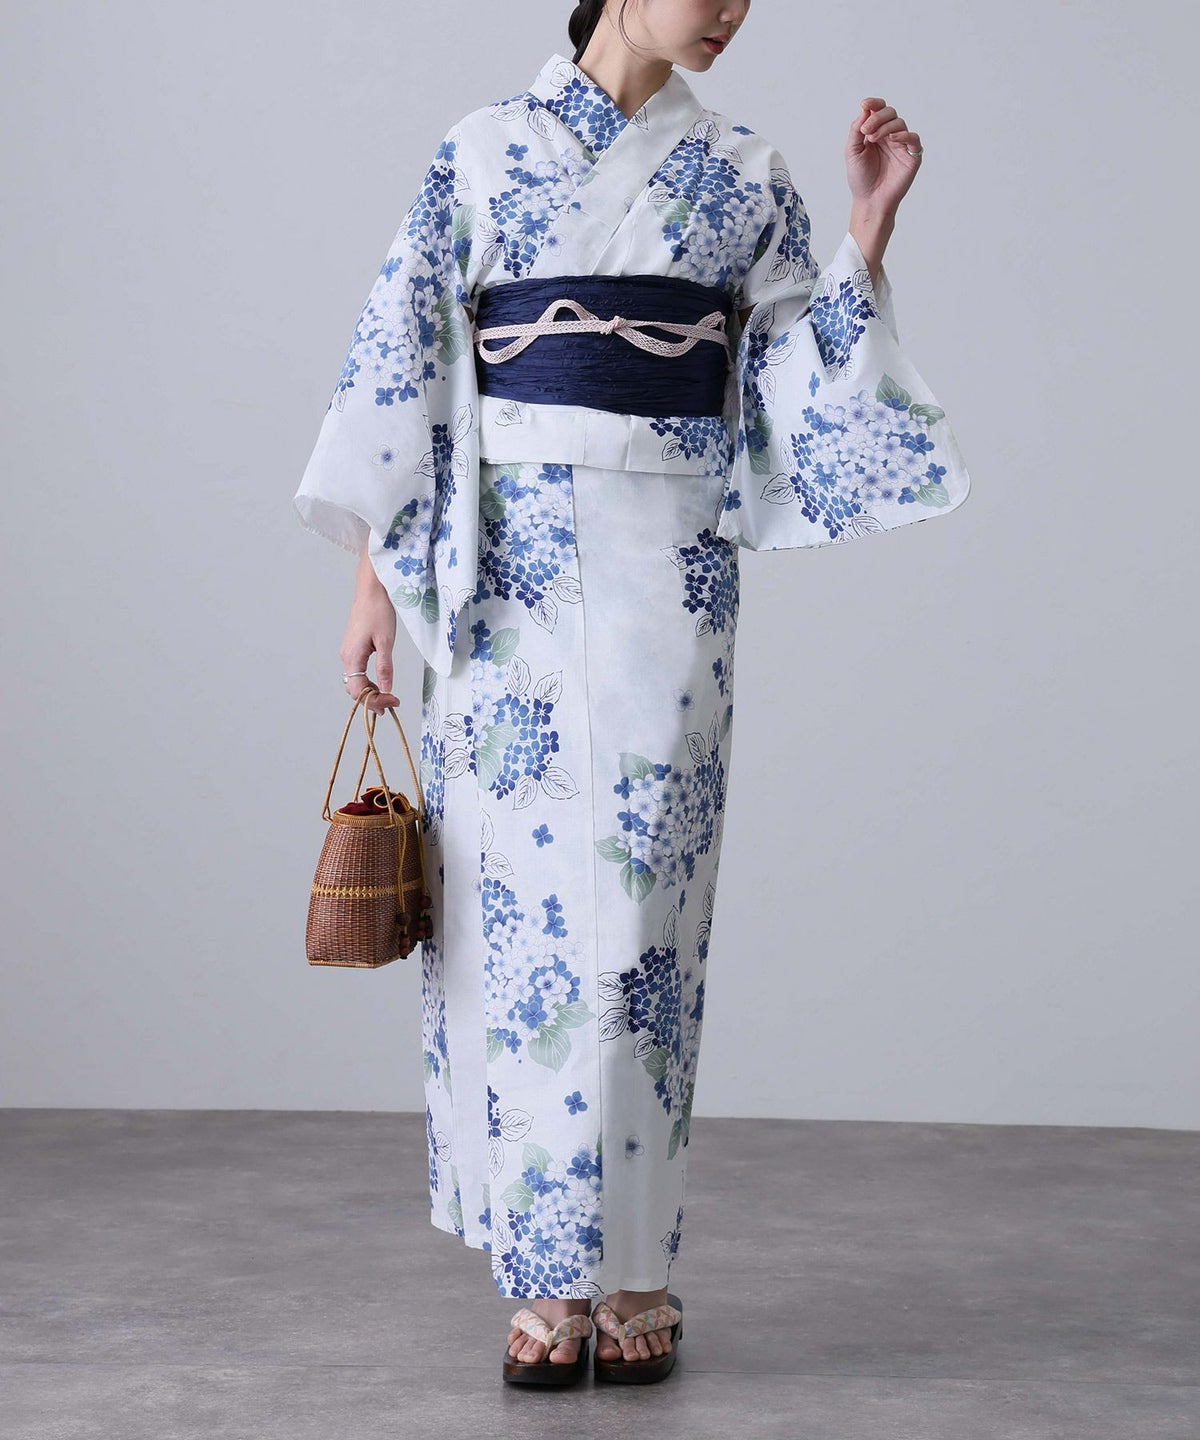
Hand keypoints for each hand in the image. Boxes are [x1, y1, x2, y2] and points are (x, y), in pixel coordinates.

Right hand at [340, 570, 399, 714]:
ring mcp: (348, 653)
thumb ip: (385, 667)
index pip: (358, 690)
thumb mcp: (386, 641)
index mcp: (352, 656)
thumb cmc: (379, 611)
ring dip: (370, 692)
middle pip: (354, 689)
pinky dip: (368, 681)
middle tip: (392, 703)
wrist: (371, 591)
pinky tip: (381, 682)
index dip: (374, 701)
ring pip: (355, 682)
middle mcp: (346, 657)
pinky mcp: (353, 649)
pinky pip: (357, 672)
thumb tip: (387, 689)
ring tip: (389, 696)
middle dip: (372, 700)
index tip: (392, 702)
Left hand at [845, 96, 922, 217]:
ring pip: (899, 123)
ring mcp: (901, 144)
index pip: (878, 110)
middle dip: (877, 117)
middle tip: (865, 131)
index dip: (873, 103)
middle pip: (889, 113)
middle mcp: (889, 136)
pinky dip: (904, 135)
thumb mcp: (852, 152)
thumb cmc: (860, 178)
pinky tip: (892, 139)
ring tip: (873, 139)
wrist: (869, 200)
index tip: (864, 104)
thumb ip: (856, 130)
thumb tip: (864, 109)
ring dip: (886, 127)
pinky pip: (913, 138)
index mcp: (875, 132)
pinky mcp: (912, 156)